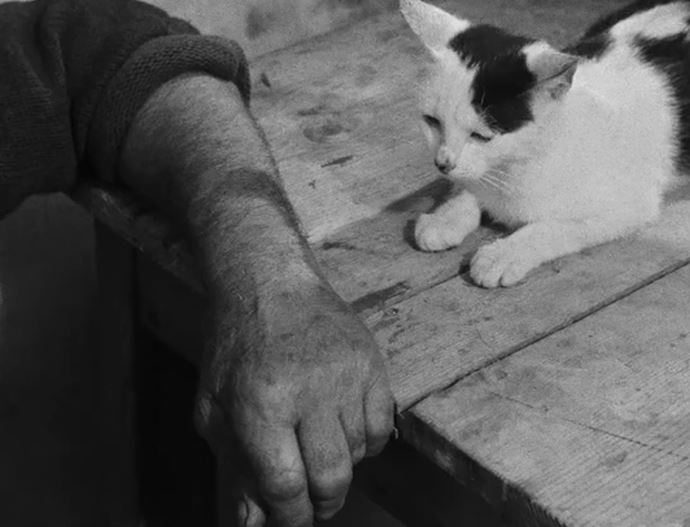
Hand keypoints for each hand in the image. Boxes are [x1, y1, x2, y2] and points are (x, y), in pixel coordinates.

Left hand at [116, 74, 394, 523]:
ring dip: (342, 467)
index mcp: (261, 402)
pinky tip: (346, 433)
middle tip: (312, 502)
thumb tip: (252, 523)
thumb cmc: (236, 345)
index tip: (288, 518)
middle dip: (322, 502)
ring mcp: (347, 373)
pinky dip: (368, 442)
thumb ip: (234, 466)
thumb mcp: (214, 407)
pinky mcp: (371, 361)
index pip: (286, 484)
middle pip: (331, 476)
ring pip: (360, 453)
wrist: (269, 280)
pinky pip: (383, 425)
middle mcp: (309, 389)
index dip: (289, 514)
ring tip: (322, 453)